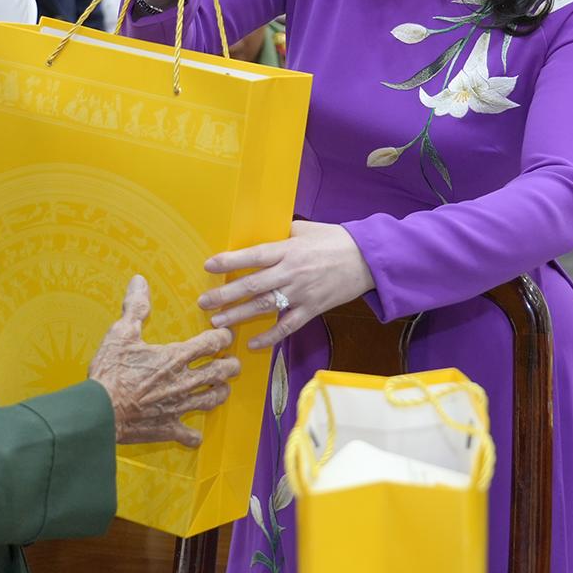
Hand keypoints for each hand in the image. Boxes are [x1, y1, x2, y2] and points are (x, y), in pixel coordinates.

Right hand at [88, 275, 238, 447]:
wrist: (99, 413)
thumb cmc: (110, 373)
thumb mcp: (120, 334)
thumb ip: (135, 307)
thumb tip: (140, 281)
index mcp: (175, 357)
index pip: (212, 343)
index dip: (223, 337)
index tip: (224, 335)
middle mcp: (183, 381)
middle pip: (221, 372)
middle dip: (230, 366)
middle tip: (232, 362)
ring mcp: (178, 407)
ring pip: (212, 400)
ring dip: (220, 393)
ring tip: (221, 388)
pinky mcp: (167, 428)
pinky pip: (188, 434)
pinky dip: (193, 434)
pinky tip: (195, 433)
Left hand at [198, 222, 375, 349]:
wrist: (368, 259)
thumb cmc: (336, 240)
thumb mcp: (306, 230)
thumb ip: (282, 234)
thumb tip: (259, 234)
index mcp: (289, 249)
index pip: (254, 255)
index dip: (230, 261)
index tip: (208, 265)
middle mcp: (292, 272)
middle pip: (253, 285)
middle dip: (225, 295)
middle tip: (203, 302)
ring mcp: (302, 293)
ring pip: (265, 307)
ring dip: (239, 315)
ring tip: (217, 323)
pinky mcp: (313, 309)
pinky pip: (288, 326)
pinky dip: (270, 337)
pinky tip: (252, 343)